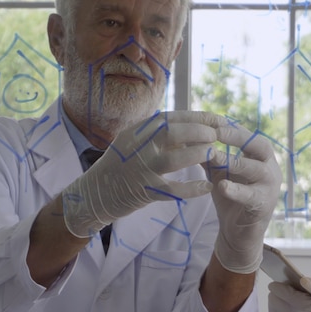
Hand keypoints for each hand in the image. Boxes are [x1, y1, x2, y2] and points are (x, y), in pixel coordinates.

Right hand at [62, 111, 226, 236]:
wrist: (93, 194)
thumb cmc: (119, 168)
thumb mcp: (133, 144)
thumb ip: (158, 137)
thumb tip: (191, 127)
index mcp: (135, 132)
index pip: (169, 118)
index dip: (196, 117)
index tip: (217, 119)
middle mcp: (136, 147)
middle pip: (172, 133)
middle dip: (199, 131)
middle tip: (217, 135)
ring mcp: (139, 170)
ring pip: (173, 159)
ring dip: (197, 155)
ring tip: (214, 154)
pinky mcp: (142, 191)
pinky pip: (172, 190)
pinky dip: (191, 188)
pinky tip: (207, 187)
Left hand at [206, 124, 281, 273]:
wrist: (240, 231)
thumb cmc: (231, 196)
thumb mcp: (219, 171)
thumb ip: (209, 155)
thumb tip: (186, 135)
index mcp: (260, 156)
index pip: (247, 134)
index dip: (229, 126)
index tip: (210, 119)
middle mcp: (269, 167)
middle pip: (258, 145)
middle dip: (237, 137)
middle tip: (216, 132)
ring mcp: (270, 186)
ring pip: (255, 169)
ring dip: (234, 161)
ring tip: (215, 156)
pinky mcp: (264, 204)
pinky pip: (250, 195)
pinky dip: (236, 190)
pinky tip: (222, 187)